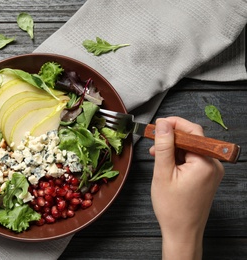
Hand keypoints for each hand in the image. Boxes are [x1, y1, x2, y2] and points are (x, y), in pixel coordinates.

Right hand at [149, 117, 223, 259]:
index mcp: (205, 162)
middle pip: (192, 139)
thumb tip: (163, 124)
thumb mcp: (163, 173)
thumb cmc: (173, 208)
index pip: (192, 131)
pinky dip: (178, 158)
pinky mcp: (207, 177)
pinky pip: (192, 159)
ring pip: (191, 149)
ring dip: (173, 149)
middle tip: (153, 142)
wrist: (182, 232)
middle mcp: (213, 165)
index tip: (157, 125)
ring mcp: (211, 172)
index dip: (174, 124)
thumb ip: (164, 146)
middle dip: (171, 138)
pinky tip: (166, 164)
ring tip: (157, 156)